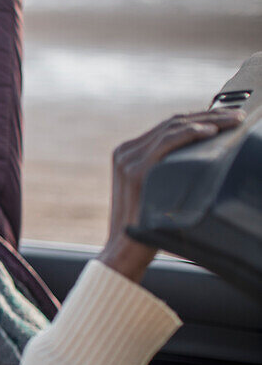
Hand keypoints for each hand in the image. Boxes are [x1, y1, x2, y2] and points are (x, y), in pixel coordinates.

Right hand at [98, 109, 243, 281]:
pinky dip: (191, 133)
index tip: (226, 117)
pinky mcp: (135, 170)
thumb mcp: (154, 189)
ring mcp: (128, 160)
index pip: (167, 127)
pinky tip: (211, 132)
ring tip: (234, 121)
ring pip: (173, 128)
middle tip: (238, 116)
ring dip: (208, 121)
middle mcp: (125, 153)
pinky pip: (168, 142)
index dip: (199, 117)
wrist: (124, 249)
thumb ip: (165, 169)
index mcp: (127, 154)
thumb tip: (199, 156)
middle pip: (172, 124)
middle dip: (209, 115)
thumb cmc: (146, 226)